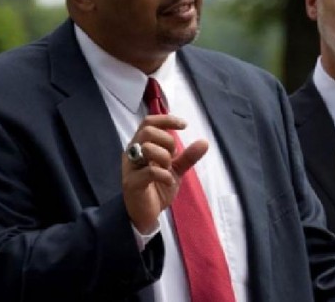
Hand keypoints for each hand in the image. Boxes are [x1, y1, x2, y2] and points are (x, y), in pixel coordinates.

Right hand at [121, 114, 207, 233]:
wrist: (145, 215)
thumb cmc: (156, 189)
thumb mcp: (175, 171)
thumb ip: (187, 157)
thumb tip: (204, 142)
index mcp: (140, 146)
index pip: (148, 122)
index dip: (167, 120)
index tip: (184, 125)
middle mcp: (132, 153)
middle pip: (147, 131)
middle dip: (167, 141)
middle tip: (173, 156)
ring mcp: (130, 168)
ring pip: (147, 148)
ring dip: (164, 157)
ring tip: (168, 169)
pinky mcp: (132, 183)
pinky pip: (150, 171)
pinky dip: (165, 175)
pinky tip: (168, 182)